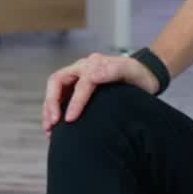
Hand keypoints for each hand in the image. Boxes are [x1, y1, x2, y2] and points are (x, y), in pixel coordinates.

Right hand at [41, 51, 159, 136]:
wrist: (144, 77)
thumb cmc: (139, 75)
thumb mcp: (131, 71)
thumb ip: (114, 71)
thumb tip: (93, 75)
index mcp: (94, 64)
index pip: (80, 83)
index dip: (74, 102)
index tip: (70, 120)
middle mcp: (82, 69)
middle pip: (57, 82)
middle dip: (52, 103)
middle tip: (52, 123)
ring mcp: (77, 78)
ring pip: (55, 91)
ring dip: (49, 109)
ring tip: (48, 129)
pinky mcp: (76, 89)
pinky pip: (60, 98)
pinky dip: (54, 112)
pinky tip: (54, 128)